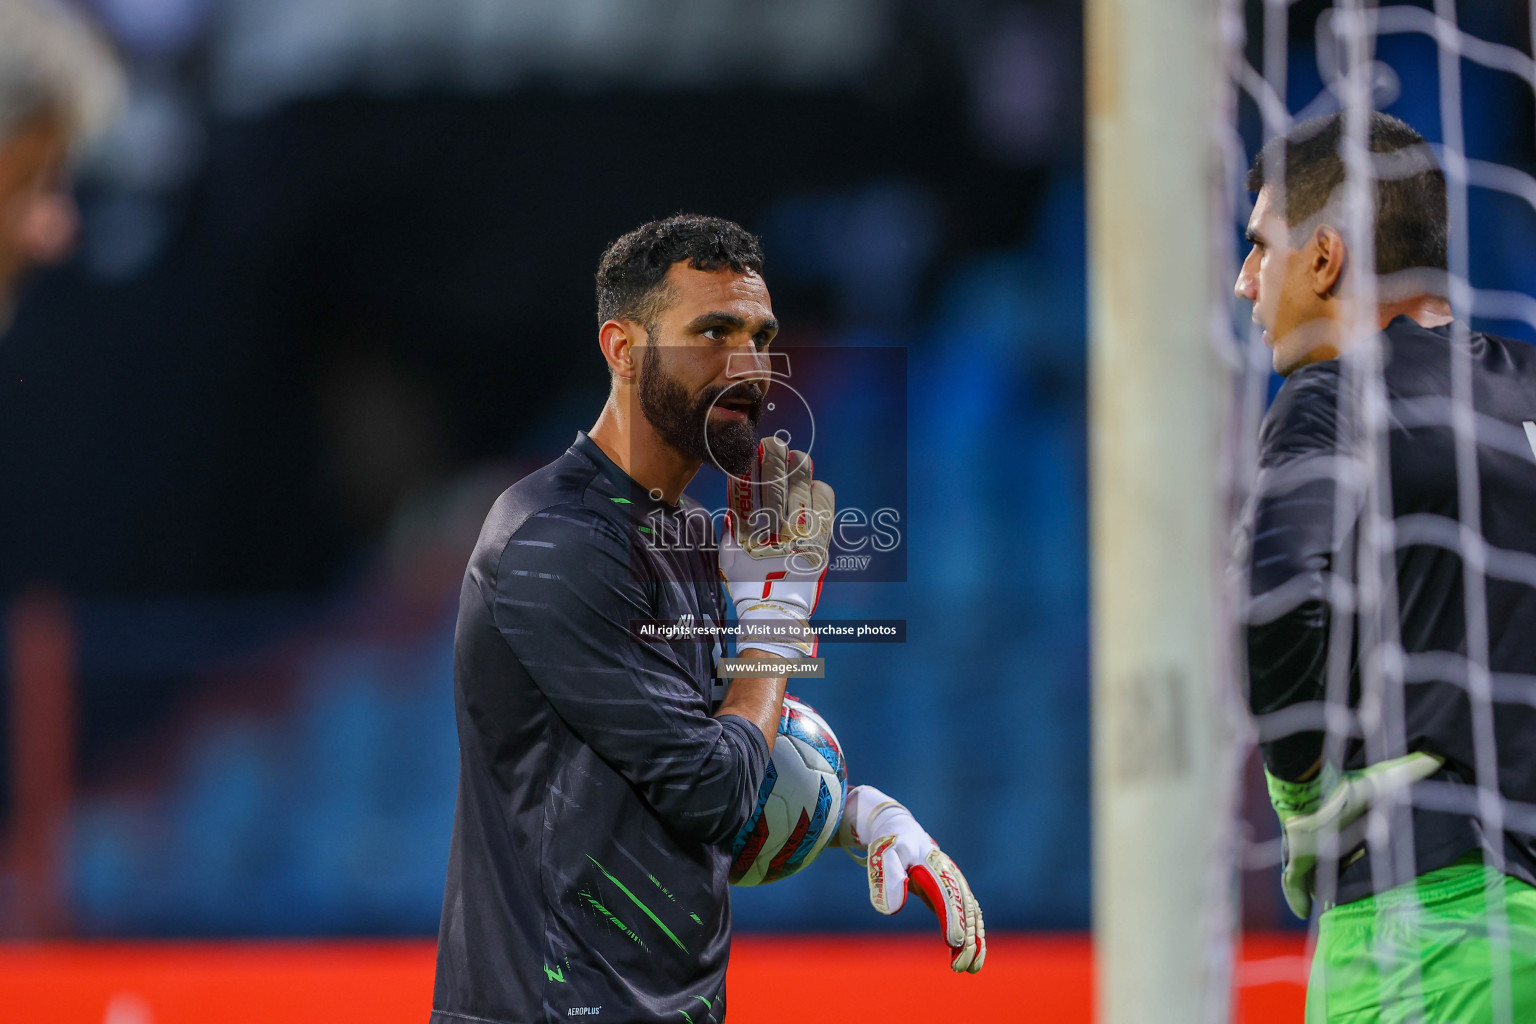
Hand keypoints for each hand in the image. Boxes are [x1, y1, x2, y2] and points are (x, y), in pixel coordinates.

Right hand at [719, 436, 833, 658]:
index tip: (749, 453)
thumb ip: (731, 531)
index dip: (749, 470)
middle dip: (774, 461)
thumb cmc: (748, 583)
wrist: (775, 610)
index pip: (748, 492)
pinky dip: (821, 494)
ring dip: (800, 471)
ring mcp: (800, 537)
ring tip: (798, 456)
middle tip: (775, 444)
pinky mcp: (819, 543)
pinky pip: (824, 510)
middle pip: (776, 486)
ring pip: (802, 492)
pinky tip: (816, 484)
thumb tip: (733, 506)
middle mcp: (774, 533)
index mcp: (750, 534)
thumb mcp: (730, 557)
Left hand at [837, 785, 985, 972]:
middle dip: (968, 939)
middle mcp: (952, 877)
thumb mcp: (885, 854)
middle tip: (962, 967)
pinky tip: (964, 957)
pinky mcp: (951, 895)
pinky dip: (970, 937)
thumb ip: (888, 877)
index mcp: (936, 866)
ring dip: (975, 942)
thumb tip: (892, 910)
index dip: (953, 918)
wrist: (900, 832)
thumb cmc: (892, 844)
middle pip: (966, 910)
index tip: (955, 941)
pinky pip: (967, 917)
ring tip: (971, 969)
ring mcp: (954, 886)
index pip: (948, 895)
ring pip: (972, 917)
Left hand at [1266, 751, 1443, 917]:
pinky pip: (1293, 883)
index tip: (1376, 874)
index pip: (1353, 850)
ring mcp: (1308, 852)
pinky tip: (1301, 911)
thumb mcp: (1383, 782)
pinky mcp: (1296, 860)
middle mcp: (1326, 843)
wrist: (1310, 791)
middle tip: (1353, 900)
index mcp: (1345, 829)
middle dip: (1338, 880)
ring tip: (1329, 909)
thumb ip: (1411, 769)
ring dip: (1317, 890)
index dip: (1360, 861)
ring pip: (1312, 877)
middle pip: (1332, 867)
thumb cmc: (1345, 789)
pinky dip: (1296, 898)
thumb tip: (1438, 756)